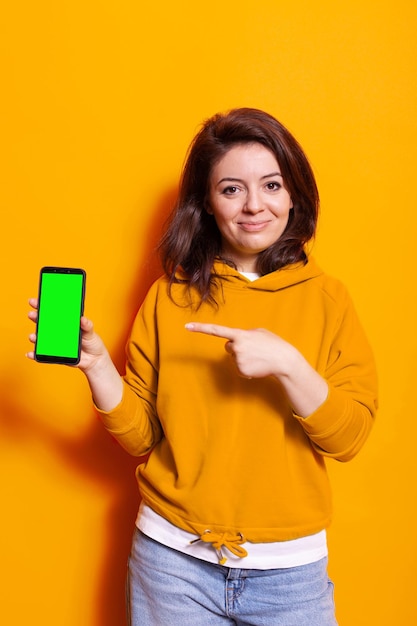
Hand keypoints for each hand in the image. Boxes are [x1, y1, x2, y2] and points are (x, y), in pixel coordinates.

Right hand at [27, 298, 107, 372]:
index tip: (37, 300)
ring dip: (35, 337)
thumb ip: (87, 326)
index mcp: (66, 323)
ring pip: (41, 338)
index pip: (53, 312)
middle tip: (32, 314)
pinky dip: (35, 354)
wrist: (94, 360)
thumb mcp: (91, 332)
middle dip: (36, 317)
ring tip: (33, 337)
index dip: (44, 305)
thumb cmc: (92, 343)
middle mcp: (58, 331)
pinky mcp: (55, 354)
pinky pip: (43, 353)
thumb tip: (82, 319)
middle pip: (44, 323)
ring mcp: (55, 342)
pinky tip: (32, 353)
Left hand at [185, 322, 327, 415]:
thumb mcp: (258, 332)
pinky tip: (257, 365)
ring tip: (258, 357)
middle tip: (253, 349)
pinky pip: (239, 368)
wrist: (284, 360)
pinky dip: (247, 367)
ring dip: (244, 358)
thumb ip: (244, 334)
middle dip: (237, 348)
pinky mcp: (241, 371)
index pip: (216, 330)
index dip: (201, 328)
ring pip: (234, 358)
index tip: (187, 326)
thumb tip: (235, 340)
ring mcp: (238, 360)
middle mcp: (236, 347)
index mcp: (240, 334)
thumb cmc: (272, 344)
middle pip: (228, 347)